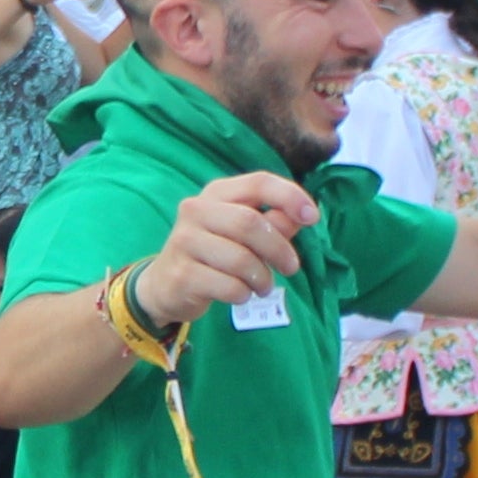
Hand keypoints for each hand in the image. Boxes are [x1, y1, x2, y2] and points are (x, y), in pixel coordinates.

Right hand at [131, 170, 318, 326]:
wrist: (165, 285)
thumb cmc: (213, 254)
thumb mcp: (243, 235)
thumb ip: (274, 223)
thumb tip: (303, 216)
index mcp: (216, 194)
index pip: (258, 182)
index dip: (290, 196)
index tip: (313, 217)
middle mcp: (196, 210)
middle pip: (250, 223)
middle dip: (279, 249)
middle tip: (291, 268)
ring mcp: (185, 242)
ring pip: (240, 259)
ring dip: (262, 278)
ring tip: (262, 286)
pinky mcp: (182, 274)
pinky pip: (228, 286)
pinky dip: (244, 294)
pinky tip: (241, 294)